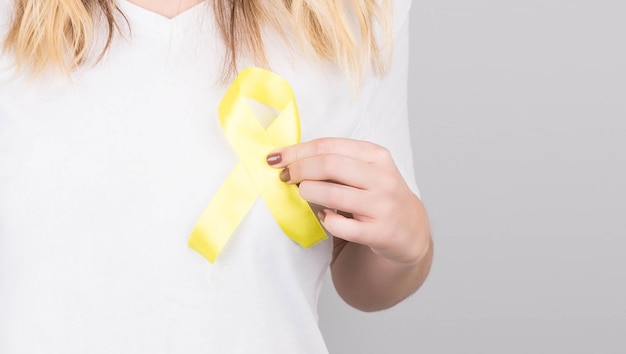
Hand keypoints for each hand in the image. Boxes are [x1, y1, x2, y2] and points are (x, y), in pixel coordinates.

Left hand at [266, 137, 429, 264]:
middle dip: (299, 169)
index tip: (276, 159)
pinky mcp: (380, 232)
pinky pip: (342, 227)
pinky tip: (324, 217)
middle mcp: (382, 178)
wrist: (410, 228)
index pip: (329, 146)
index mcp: (376, 155)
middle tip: (285, 177)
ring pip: (333, 194)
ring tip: (303, 193)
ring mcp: (382, 206)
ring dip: (309, 193)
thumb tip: (290, 159)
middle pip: (329, 165)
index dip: (297, 152)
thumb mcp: (366, 170)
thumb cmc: (378, 194)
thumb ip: (336, 162)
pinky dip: (326, 220)